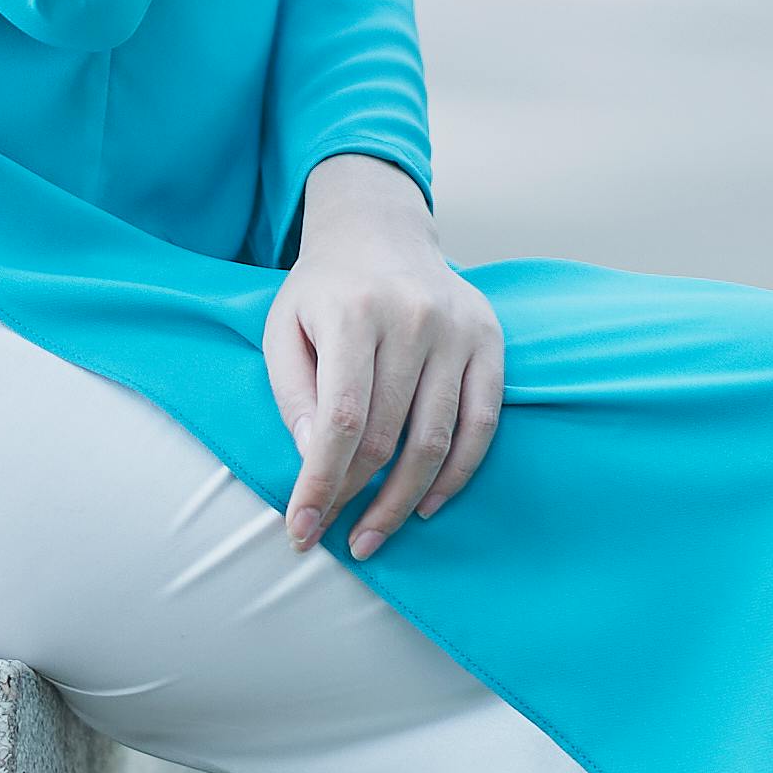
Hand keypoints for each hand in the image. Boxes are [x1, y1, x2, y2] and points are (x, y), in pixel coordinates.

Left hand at [262, 156, 504, 556]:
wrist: (381, 234)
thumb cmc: (324, 292)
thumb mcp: (283, 329)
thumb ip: (292, 392)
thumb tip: (311, 456)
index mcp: (353, 312)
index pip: (341, 419)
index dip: (321, 482)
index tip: (301, 528)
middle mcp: (411, 319)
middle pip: (387, 436)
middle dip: (355, 499)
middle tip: (334, 537)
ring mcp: (457, 330)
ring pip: (435, 439)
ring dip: (403, 501)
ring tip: (372, 536)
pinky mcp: (489, 341)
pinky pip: (482, 424)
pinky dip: (456, 474)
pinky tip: (426, 504)